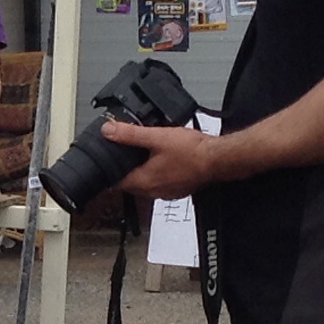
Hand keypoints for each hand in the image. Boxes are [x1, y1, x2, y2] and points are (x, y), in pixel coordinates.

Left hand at [101, 120, 216, 198]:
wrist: (218, 158)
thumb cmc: (192, 151)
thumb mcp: (157, 136)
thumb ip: (130, 134)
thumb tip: (109, 131)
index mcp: (144, 181)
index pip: (115, 183)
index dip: (108, 171)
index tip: (105, 162)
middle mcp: (154, 191)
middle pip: (130, 183)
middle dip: (125, 169)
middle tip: (124, 154)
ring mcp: (167, 192)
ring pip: (146, 183)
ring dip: (142, 171)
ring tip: (143, 154)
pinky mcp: (178, 189)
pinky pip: (160, 183)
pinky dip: (157, 173)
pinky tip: (163, 160)